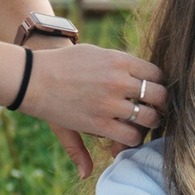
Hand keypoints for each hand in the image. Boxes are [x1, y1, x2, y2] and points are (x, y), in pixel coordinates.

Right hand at [18, 43, 165, 177]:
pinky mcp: (99, 123)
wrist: (34, 77)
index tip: (151, 91)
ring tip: (140, 124)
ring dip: (149, 123)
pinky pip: (131, 136)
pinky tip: (125, 135)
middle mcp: (119, 81)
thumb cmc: (64, 64)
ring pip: (149, 118)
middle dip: (160, 105)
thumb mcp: (94, 56)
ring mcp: (110, 103)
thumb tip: (140, 81)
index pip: (156, 74)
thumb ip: (120, 66)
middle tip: (153, 110)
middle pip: (159, 96)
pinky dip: (133, 139)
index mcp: (120, 60)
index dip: (158, 84)